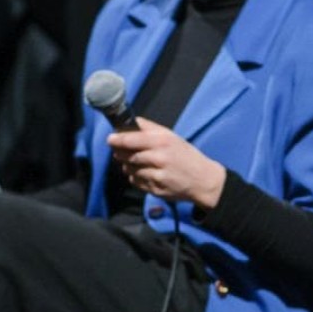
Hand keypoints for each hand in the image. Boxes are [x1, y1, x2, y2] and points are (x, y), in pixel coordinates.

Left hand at [108, 118, 226, 207]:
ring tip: (138, 164)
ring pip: (130, 170)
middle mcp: (159, 158)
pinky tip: (146, 174)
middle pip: (128, 156)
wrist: (202, 180)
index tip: (110, 139)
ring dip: (129, 167)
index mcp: (162, 142)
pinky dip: (136, 178)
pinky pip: (136, 182)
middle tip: (120, 152)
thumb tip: (131, 122)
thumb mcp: (172, 137)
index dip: (117, 139)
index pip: (131, 140)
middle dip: (121, 154)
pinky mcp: (156, 189)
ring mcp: (158, 176)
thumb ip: (150, 128)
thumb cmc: (186, 156)